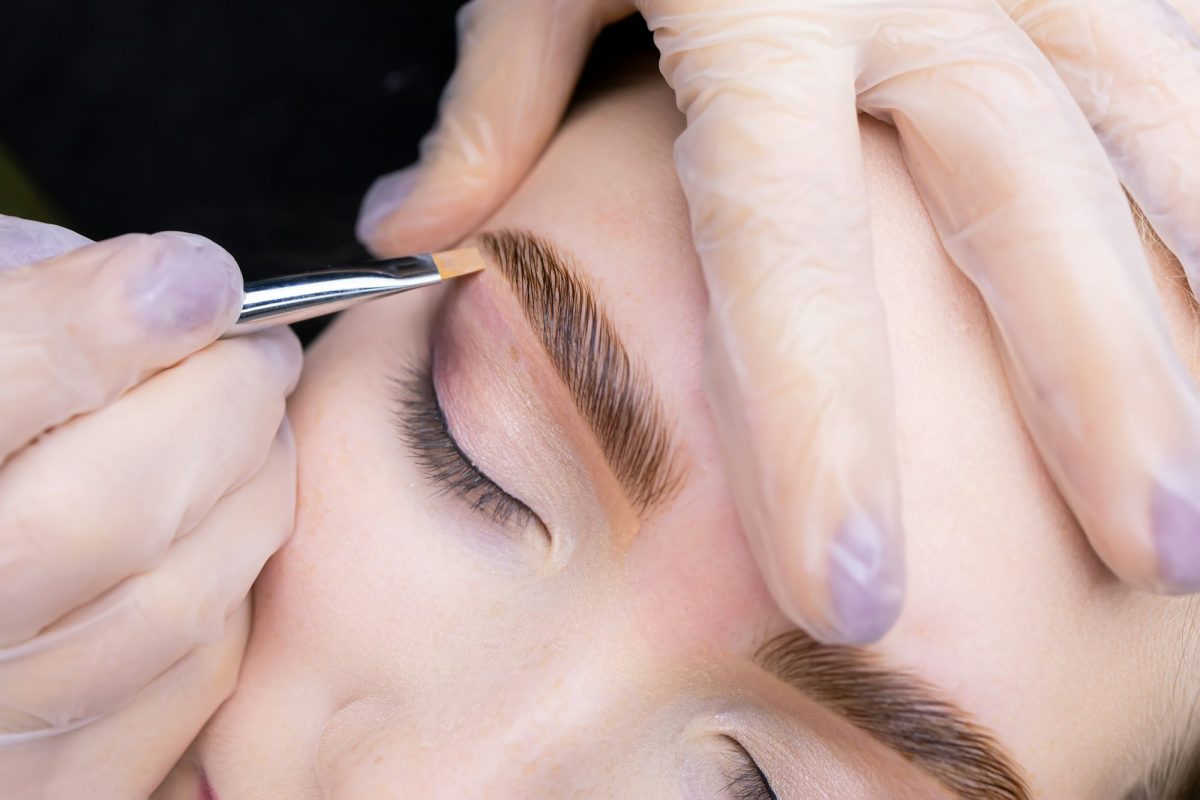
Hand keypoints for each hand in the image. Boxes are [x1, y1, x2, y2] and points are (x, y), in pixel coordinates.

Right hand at [0, 217, 301, 797]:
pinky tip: (213, 533)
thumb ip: (25, 314)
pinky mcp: (64, 791)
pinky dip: (228, 590)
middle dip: (220, 407)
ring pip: (175, 605)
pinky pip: (192, 681)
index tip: (197, 276)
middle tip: (257, 353)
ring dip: (252, 493)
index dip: (111, 318)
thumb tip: (173, 286)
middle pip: (108, 510)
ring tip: (255, 432)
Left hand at [356, 0, 1199, 644]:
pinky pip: (1197, 71)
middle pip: (1022, 216)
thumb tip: (415, 238)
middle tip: (1157, 563)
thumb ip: (498, 94)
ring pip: (1157, 142)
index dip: (822, 430)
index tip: (849, 588)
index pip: (789, 253)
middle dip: (1099, 403)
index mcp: (763, 14)